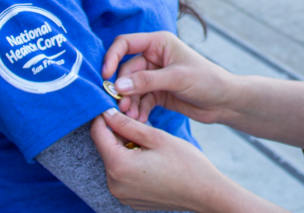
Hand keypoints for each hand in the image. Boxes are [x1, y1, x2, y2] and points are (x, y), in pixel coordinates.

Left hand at [92, 109, 226, 211]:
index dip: (104, 116)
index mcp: (119, 166)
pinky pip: (123, 175)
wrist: (205, 193)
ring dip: (125, 147)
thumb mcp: (156, 137)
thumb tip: (108, 113)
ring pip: (115, 161)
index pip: (98, 134)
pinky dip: (131, 162)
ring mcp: (122, 194)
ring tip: (147, 140)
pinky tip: (150, 157)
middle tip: (137, 120)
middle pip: (106, 149)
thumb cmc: (185, 163)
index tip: (113, 105)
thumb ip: (128, 125)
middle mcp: (114, 184)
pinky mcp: (130, 199)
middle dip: (118, 132)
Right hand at [102, 32, 234, 123]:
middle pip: (125, 70)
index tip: (105, 77)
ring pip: (131, 88)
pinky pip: (139, 100)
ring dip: (129, 102)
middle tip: (122, 106)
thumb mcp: (176, 78)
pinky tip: (140, 120)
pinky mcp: (157, 93)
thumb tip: (118, 86)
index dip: (112, 58)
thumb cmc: (206, 80)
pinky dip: (137, 110)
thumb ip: (146, 81)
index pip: (126, 44)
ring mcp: (154, 76)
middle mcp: (154, 57)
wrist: (224, 101)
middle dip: (122, 89)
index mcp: (159, 43)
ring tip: (132, 116)